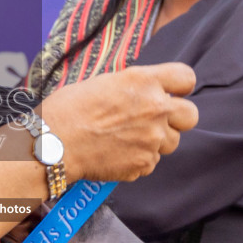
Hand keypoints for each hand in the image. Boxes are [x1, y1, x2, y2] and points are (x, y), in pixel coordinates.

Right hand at [40, 63, 198, 182]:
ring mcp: (152, 139)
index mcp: (143, 81)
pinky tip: (116, 153)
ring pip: (172, 142)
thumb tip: (144, 92)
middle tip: (155, 120)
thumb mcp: (103, 82)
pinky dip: (138, 159)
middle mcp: (155, 109)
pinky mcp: (144, 164)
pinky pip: (152, 162)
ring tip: (127, 138)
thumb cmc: (67, 110)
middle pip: (190, 115)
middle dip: (177, 117)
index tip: (172, 92)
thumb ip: (133, 87)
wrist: (52, 145)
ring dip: (156, 140)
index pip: (186, 78)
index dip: (180, 86)